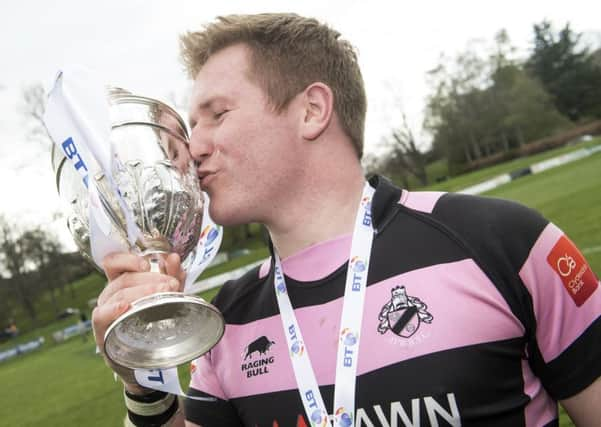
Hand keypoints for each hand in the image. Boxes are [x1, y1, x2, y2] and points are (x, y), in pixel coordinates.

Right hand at [91, 252, 185, 393]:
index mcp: (122, 282)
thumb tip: (173, 257)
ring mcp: (105, 312)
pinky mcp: (103, 331)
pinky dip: (113, 309)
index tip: (148, 264)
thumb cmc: (155, 323)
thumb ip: (171, 277)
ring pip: (117, 294)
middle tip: (171, 284)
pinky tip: (125, 307)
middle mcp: (110, 295)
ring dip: (142, 291)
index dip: (127, 259)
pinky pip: (100, 316)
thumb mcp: (167, 297)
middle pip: (123, 278)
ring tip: (164, 293)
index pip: (114, 262)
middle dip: (149, 278)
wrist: (150, 360)